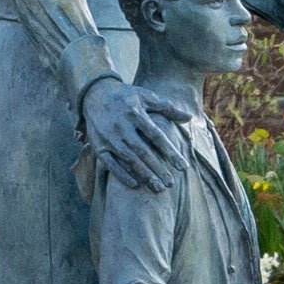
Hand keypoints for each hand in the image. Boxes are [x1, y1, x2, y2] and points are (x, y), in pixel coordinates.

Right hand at [80, 72, 186, 191]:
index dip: (170, 152)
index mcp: (135, 113)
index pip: (156, 135)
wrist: (94, 95)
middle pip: (143, 151)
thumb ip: (167, 108)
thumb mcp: (146, 97)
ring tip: (159, 188)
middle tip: (171, 183)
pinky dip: (121, 175)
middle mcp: (121, 126)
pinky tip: (136, 185)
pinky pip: (110, 164)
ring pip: (128, 160)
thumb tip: (189, 117)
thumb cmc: (126, 97)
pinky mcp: (98, 146)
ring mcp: (108, 137)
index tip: (183, 167)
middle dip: (158, 168)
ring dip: (144, 175)